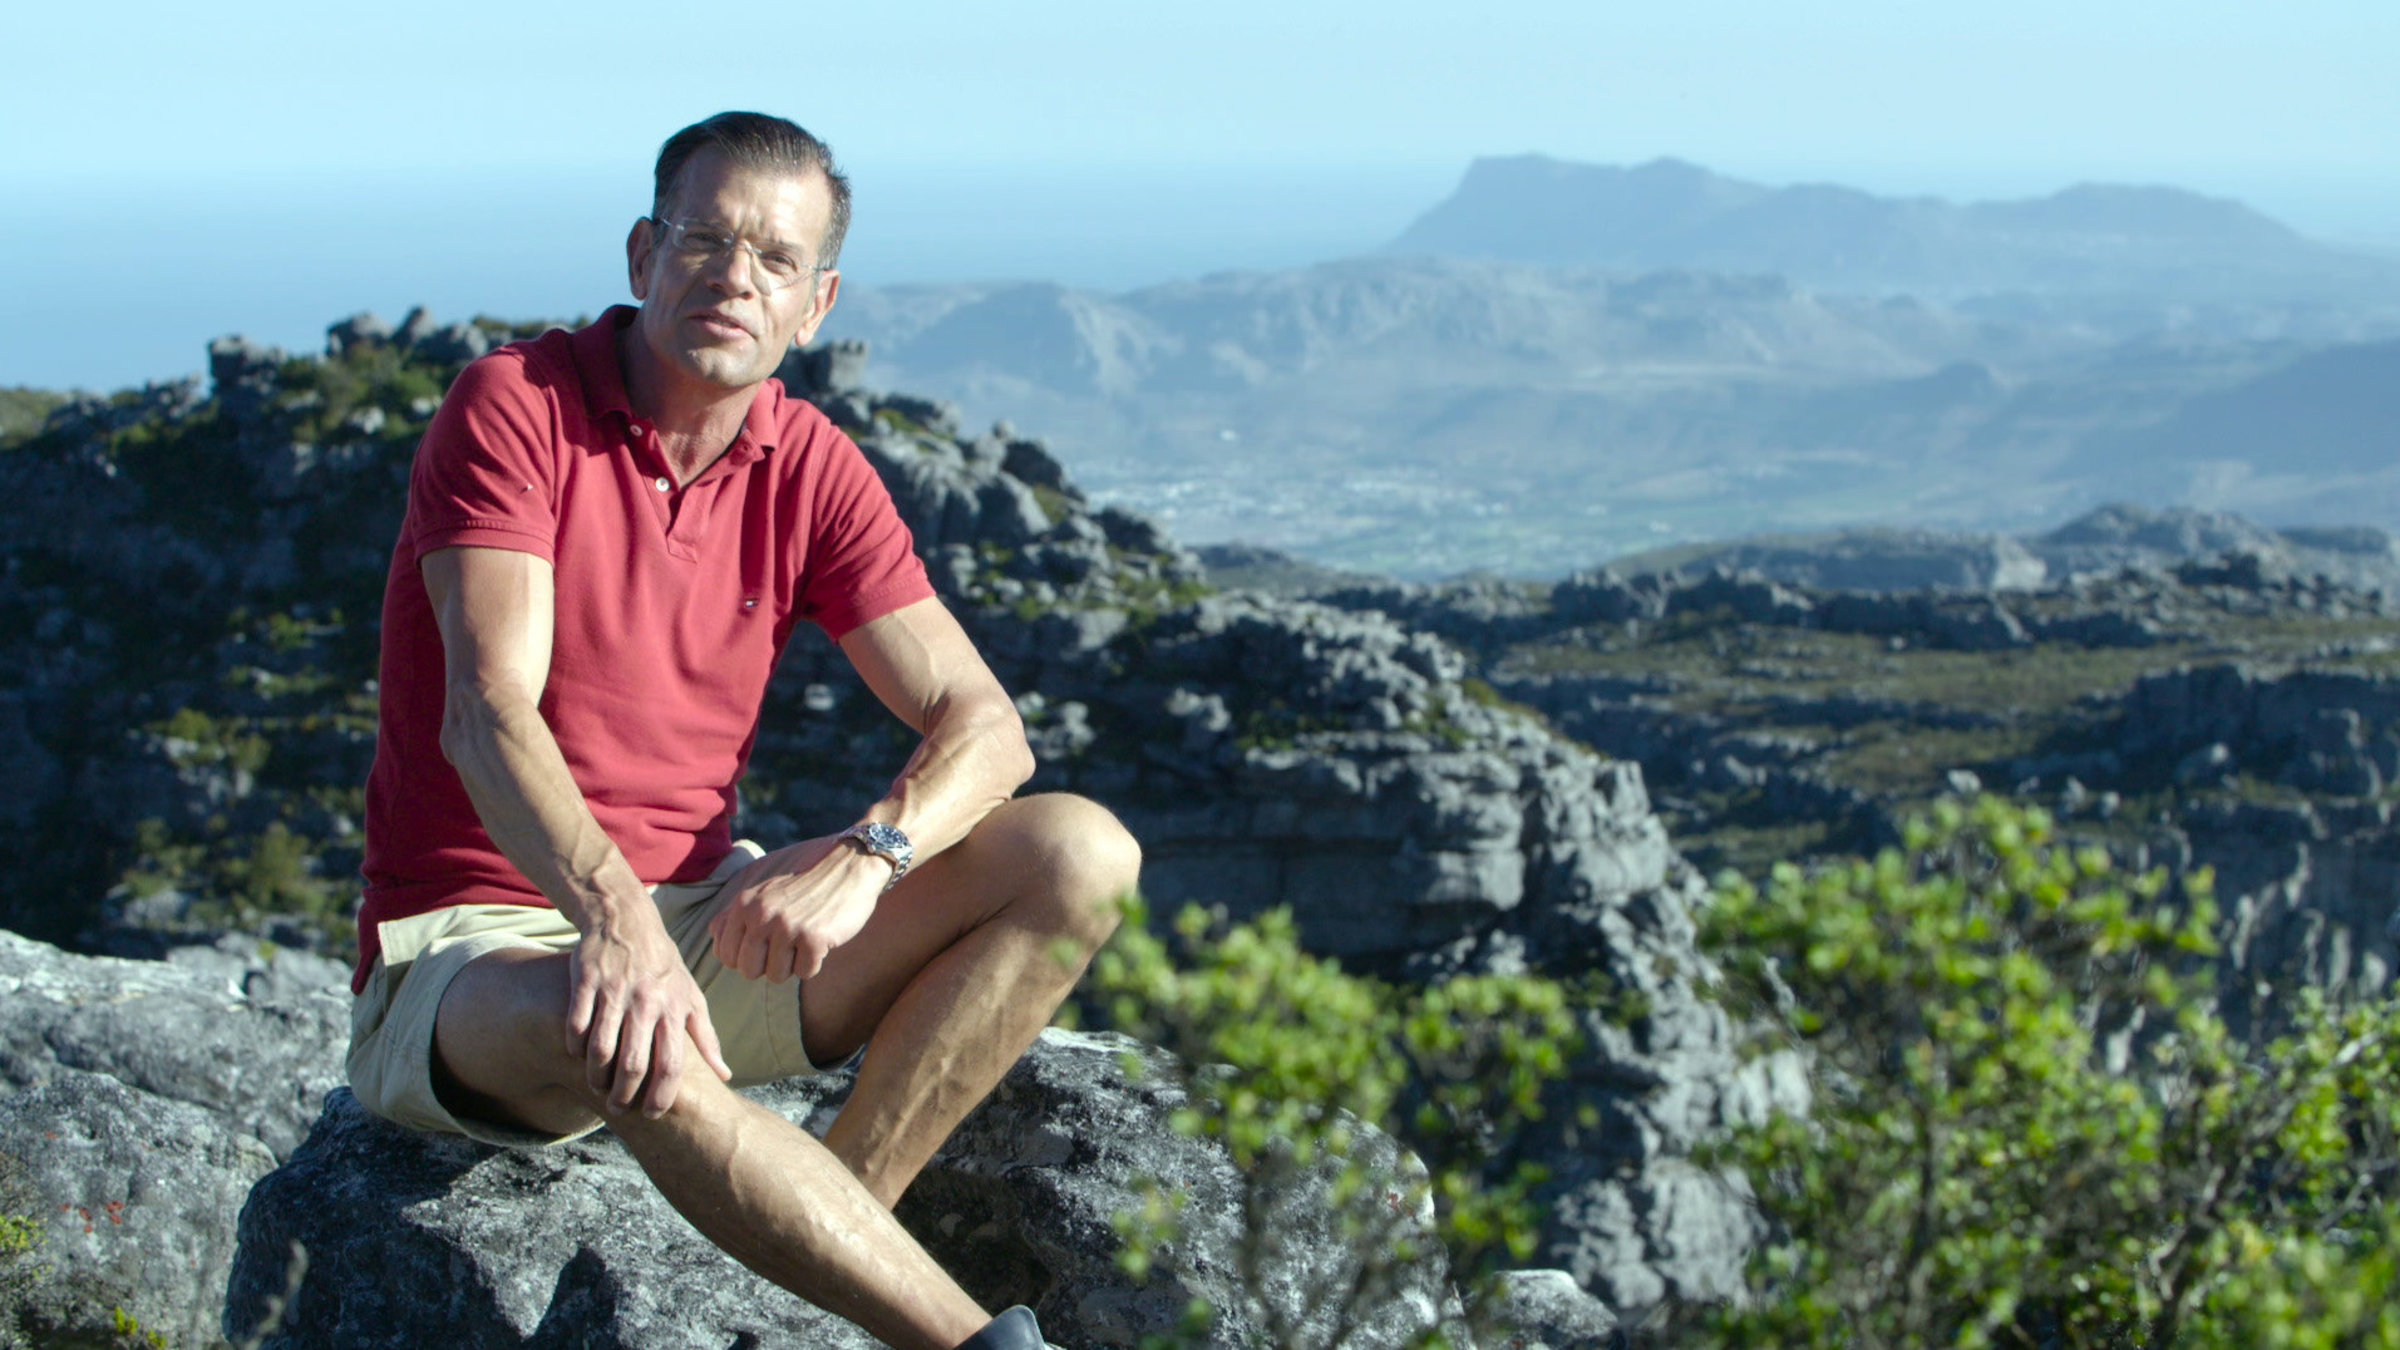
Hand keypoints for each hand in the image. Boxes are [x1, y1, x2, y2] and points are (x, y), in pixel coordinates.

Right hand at [565, 917, 732, 1117]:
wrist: (627, 920)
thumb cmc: (663, 967)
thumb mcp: (691, 997)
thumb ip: (706, 1037)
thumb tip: (725, 1075)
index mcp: (674, 1008)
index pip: (672, 1063)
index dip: (661, 1095)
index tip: (653, 1115)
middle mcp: (646, 1001)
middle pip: (633, 1063)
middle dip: (624, 1094)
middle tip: (618, 1108)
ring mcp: (614, 991)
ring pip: (601, 1048)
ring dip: (595, 1075)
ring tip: (595, 1084)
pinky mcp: (586, 980)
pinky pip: (576, 1024)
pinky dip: (574, 1044)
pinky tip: (576, 1053)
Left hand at [708, 834, 887, 981]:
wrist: (850, 864)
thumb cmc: (805, 881)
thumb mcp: (763, 889)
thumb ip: (736, 912)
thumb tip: (714, 935)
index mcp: (744, 904)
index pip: (725, 955)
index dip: (745, 957)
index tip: (764, 946)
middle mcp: (761, 915)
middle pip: (748, 971)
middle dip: (767, 965)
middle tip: (786, 946)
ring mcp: (788, 927)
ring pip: (776, 976)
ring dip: (792, 964)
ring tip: (804, 939)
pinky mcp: (814, 939)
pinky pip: (806, 972)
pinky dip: (815, 962)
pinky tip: (822, 939)